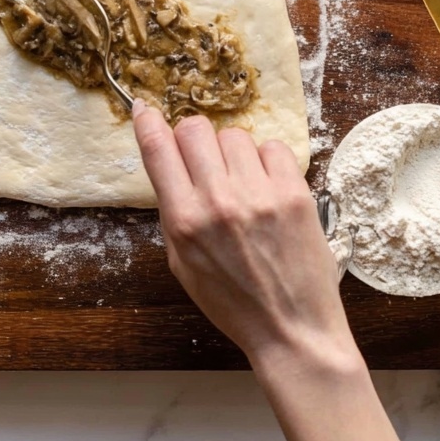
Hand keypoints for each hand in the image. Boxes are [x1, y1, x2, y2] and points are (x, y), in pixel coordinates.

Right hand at [132, 102, 354, 368]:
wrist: (293, 330)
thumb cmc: (233, 302)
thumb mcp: (182, 263)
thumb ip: (173, 212)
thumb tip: (167, 164)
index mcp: (185, 221)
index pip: (157, 150)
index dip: (147, 123)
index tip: (145, 110)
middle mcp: (219, 202)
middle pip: (194, 129)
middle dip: (192, 140)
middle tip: (203, 162)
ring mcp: (259, 194)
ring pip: (233, 135)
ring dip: (232, 154)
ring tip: (242, 185)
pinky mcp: (294, 193)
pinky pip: (272, 147)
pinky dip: (266, 162)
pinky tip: (267, 188)